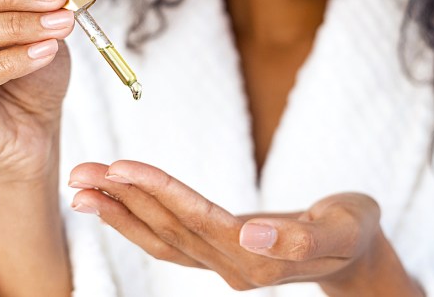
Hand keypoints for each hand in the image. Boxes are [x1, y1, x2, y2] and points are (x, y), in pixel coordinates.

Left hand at [69, 161, 423, 295]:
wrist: (353, 253)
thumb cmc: (352, 232)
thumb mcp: (343, 227)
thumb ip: (302, 236)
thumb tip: (252, 231)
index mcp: (257, 256)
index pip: (196, 219)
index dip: (158, 193)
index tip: (119, 167)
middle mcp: (231, 265)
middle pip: (167, 229)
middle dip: (122, 199)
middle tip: (80, 173)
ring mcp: (221, 263)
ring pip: (160, 237)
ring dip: (119, 211)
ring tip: (83, 187)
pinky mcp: (217, 254)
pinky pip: (168, 240)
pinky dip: (137, 222)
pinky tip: (114, 206)